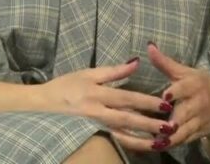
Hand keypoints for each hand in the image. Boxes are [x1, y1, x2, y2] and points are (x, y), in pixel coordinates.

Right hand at [40, 59, 174, 151]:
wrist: (40, 105)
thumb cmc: (65, 86)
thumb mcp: (88, 74)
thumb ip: (114, 71)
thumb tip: (136, 62)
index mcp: (97, 93)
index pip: (126, 98)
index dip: (146, 101)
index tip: (164, 104)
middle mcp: (97, 112)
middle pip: (127, 119)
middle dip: (149, 124)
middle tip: (169, 127)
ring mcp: (94, 126)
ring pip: (122, 135)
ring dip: (142, 139)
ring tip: (160, 142)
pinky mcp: (92, 135)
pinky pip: (113, 141)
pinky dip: (129, 145)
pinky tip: (143, 147)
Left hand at [147, 42, 209, 149]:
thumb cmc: (199, 85)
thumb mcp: (185, 72)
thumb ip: (166, 63)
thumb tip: (149, 46)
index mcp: (194, 85)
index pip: (185, 88)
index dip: (175, 92)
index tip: (164, 96)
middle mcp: (198, 103)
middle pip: (185, 113)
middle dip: (172, 121)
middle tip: (158, 125)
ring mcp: (199, 121)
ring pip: (184, 131)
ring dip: (170, 137)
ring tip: (154, 141)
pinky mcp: (197, 134)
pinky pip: (183, 141)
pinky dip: (171, 144)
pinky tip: (156, 146)